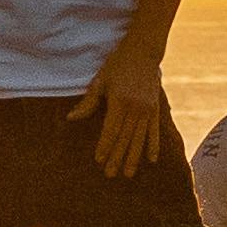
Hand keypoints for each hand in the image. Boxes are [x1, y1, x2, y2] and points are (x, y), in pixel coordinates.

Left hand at [82, 48, 171, 175]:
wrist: (143, 51)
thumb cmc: (117, 65)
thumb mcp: (100, 81)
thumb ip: (88, 103)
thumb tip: (70, 118)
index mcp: (119, 101)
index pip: (110, 129)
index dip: (104, 146)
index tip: (99, 160)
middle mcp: (135, 108)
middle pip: (124, 138)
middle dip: (117, 157)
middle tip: (111, 174)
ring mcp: (147, 109)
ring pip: (139, 139)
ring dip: (133, 157)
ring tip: (128, 174)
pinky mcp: (155, 109)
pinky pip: (154, 131)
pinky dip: (153, 146)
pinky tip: (151, 160)